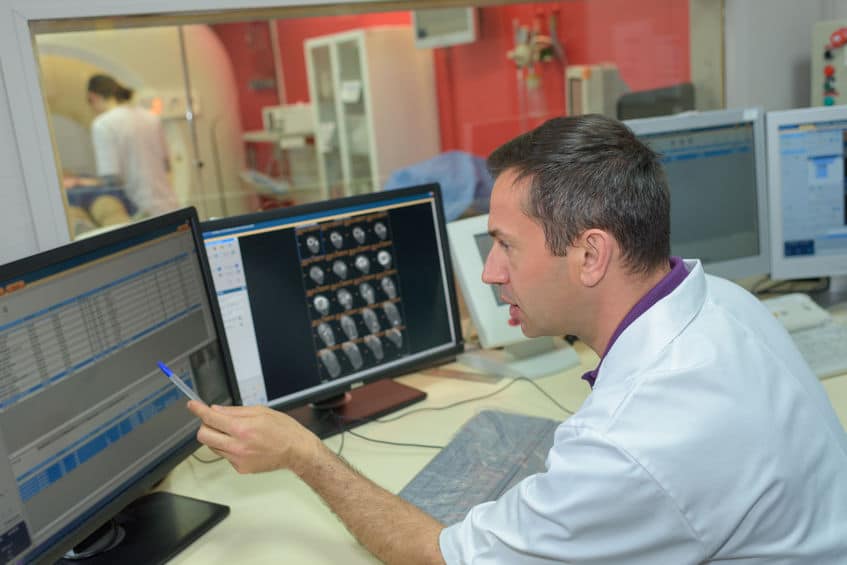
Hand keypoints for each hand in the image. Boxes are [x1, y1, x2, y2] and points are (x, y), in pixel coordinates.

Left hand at [187, 401, 321, 474]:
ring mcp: (238, 459)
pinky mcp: (240, 469)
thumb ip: (234, 411)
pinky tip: (245, 445)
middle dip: (205, 426)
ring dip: (218, 438)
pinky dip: (229, 449)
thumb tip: (215, 410)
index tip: (192, 405)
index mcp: (242, 428)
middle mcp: (237, 446)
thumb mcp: (260, 411)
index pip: (211, 418)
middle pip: (204, 437)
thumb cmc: (283, 430)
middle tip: (214, 421)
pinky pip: (225, 456)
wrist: (296, 451)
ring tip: (236, 434)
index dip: (198, 410)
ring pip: (213, 447)